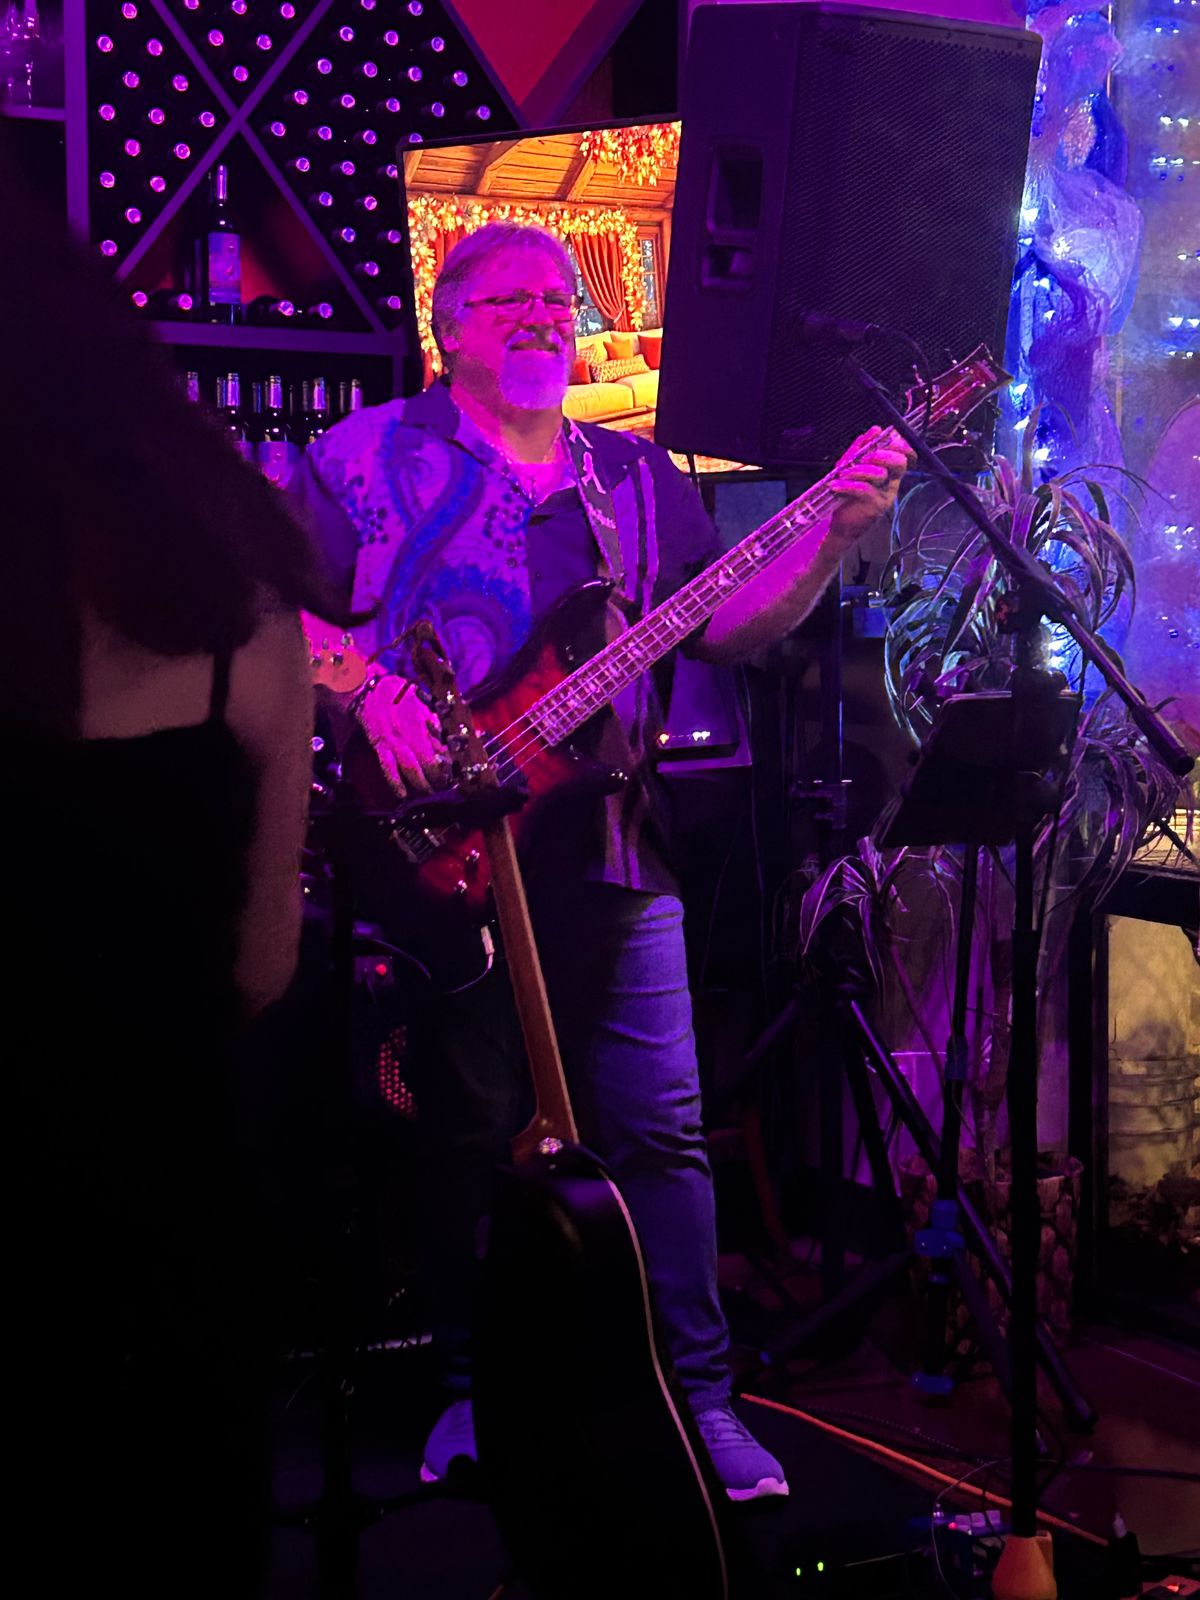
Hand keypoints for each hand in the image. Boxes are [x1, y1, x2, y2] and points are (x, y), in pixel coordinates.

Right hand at [356, 673, 446, 796]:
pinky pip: (388, 768)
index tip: (456, 773)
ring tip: (429, 792)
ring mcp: (394, 742)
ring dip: (420, 784)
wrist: (371, 691)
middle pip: (428, 763)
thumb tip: (455, 738)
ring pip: (410, 768)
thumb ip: (438, 723)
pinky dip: (395, 783)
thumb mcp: (424, 705)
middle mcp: (410, 734)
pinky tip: (402, 795)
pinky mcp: (380, 746)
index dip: (450, 764)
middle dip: (438, 779)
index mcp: (424, 723)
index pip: (442, 749)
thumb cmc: (401, 696)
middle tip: (444, 787)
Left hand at [827, 425, 913, 546]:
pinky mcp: (875, 508)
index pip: (907, 455)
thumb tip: (875, 429)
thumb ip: (860, 449)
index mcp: (889, 472)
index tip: (889, 439)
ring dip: (858, 470)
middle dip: (882, 454)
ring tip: (842, 474)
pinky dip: (847, 485)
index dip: (902, 445)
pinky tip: (835, 486)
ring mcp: (885, 496)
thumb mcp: (850, 467)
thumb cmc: (846, 494)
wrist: (840, 525)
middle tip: (864, 457)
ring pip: (879, 474)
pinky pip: (864, 489)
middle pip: (899, 462)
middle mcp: (892, 484)